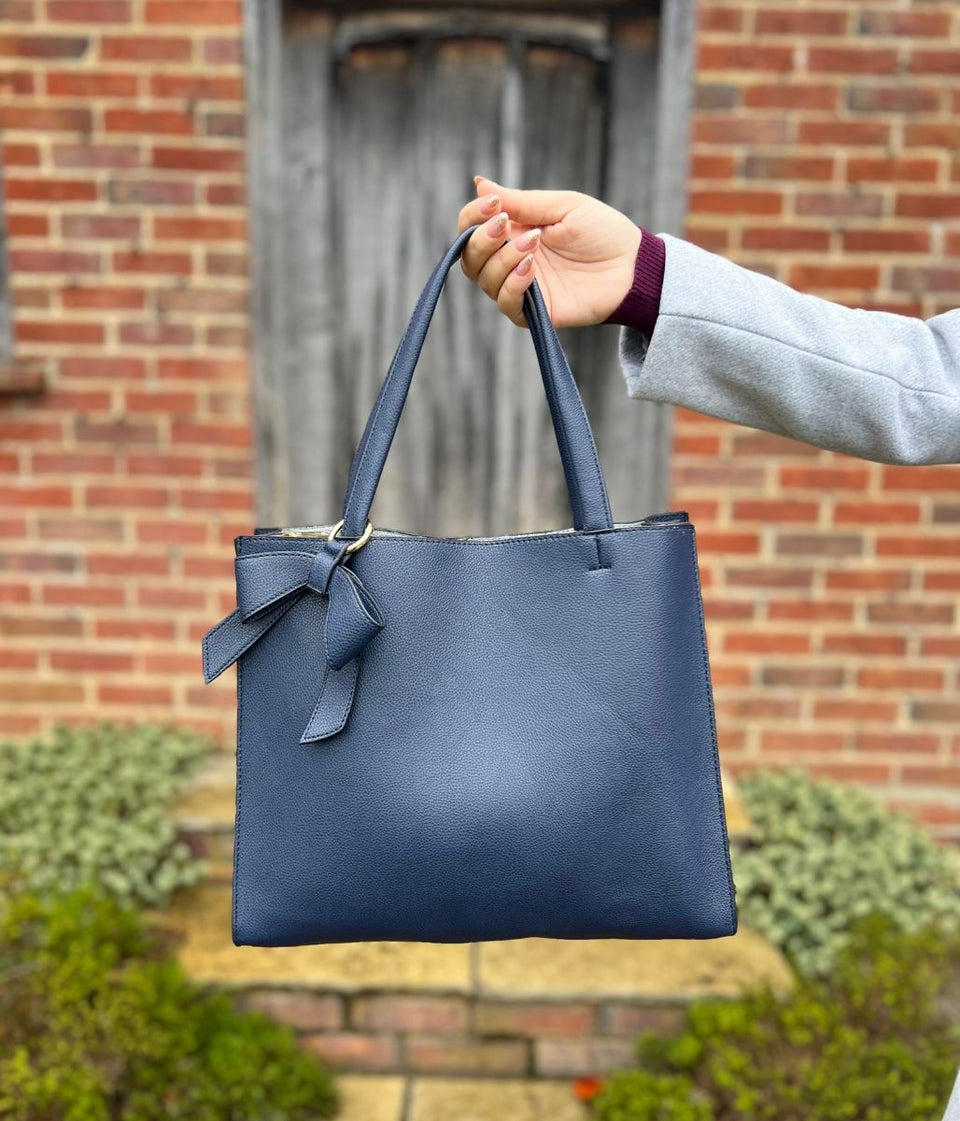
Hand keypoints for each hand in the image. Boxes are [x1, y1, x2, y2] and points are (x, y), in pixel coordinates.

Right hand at [457, 176, 640, 328]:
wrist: (632, 265)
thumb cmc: (602, 232)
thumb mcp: (561, 206)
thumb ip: (520, 202)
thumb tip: (480, 185)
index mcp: (513, 233)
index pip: (471, 229)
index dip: (472, 217)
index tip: (493, 205)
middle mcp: (510, 261)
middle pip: (470, 257)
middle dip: (481, 239)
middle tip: (505, 225)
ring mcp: (521, 287)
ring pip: (485, 280)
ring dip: (502, 258)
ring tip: (533, 244)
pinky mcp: (536, 312)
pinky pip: (507, 303)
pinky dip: (512, 284)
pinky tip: (530, 267)